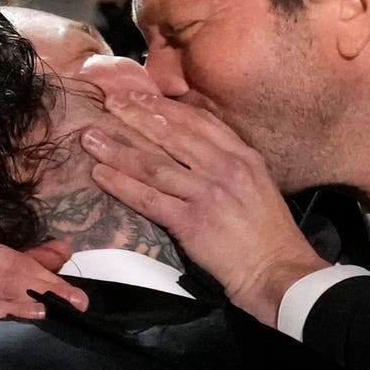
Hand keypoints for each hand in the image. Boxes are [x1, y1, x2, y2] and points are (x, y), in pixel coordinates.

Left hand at [84, 94, 323, 324]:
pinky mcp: (193, 223)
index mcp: (243, 157)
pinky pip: (149, 199)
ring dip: (118, 149)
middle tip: (108, 103)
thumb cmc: (269, 235)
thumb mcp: (258, 185)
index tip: (138, 97)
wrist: (278, 272)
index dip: (164, 107)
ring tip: (91, 138)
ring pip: (154, 164)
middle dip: (136, 116)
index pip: (198, 121)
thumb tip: (197, 148)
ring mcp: (208, 194)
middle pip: (172, 134)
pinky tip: (100, 174)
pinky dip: (122, 185)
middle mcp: (225, 168)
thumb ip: (230, 164)